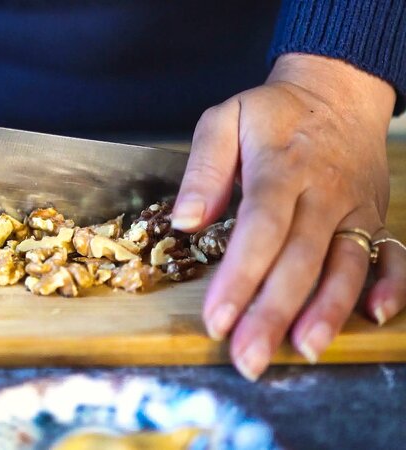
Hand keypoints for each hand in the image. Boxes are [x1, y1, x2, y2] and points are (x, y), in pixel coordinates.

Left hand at [172, 53, 404, 380]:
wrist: (336, 92)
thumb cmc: (270, 114)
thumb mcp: (224, 119)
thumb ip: (204, 168)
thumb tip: (185, 221)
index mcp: (281, 167)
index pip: (260, 228)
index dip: (240, 277)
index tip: (216, 320)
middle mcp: (323, 192)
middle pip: (300, 259)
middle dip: (274, 313)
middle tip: (249, 358)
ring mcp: (354, 208)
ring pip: (345, 265)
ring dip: (327, 311)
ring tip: (304, 350)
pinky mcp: (374, 217)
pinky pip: (394, 254)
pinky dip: (392, 285)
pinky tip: (374, 316)